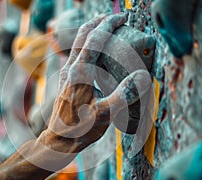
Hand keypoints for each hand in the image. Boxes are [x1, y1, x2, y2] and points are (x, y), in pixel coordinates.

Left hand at [37, 13, 151, 155]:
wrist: (59, 139)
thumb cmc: (80, 129)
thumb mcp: (104, 114)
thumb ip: (123, 95)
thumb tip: (142, 75)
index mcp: (80, 72)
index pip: (95, 39)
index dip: (109, 24)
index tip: (123, 18)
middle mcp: (71, 68)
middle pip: (82, 34)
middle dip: (99, 21)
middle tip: (116, 17)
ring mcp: (66, 72)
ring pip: (77, 41)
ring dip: (92, 30)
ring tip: (107, 27)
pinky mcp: (66, 79)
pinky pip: (76, 52)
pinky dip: (87, 43)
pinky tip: (96, 51)